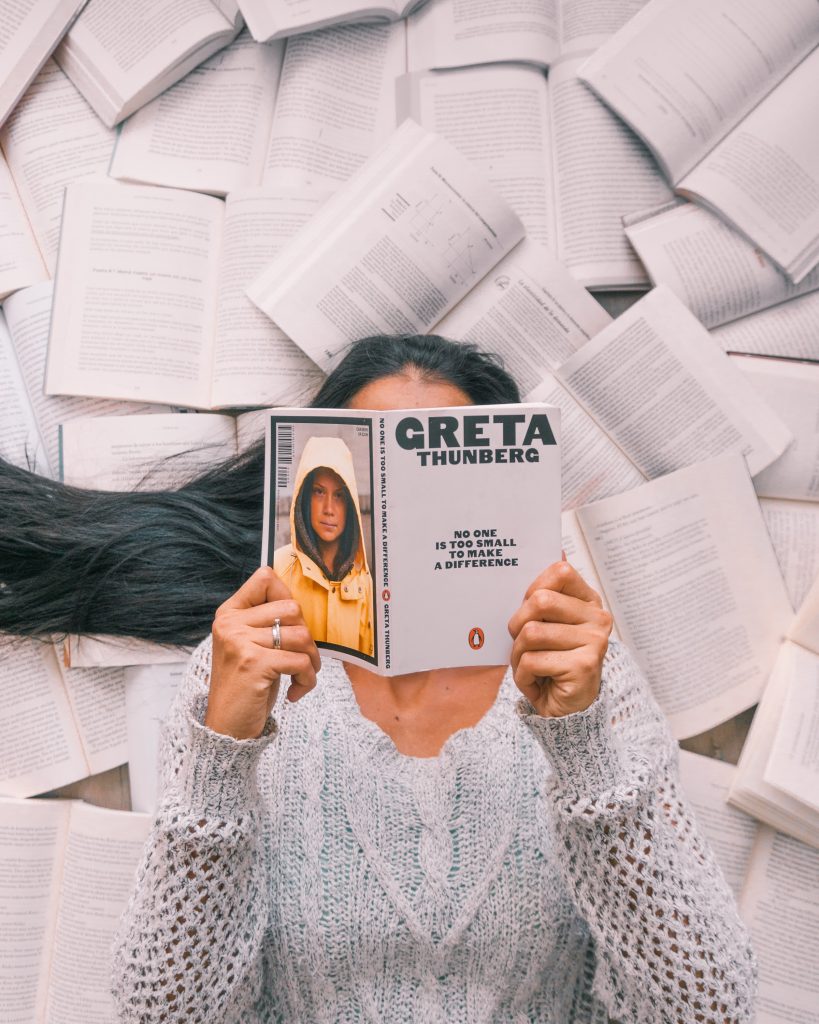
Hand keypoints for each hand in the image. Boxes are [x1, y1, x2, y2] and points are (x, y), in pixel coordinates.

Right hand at [205, 566, 320, 739]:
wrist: (227, 728)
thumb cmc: (247, 686)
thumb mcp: (250, 647)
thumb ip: (266, 622)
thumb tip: (297, 603)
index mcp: (229, 614)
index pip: (264, 577)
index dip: (286, 595)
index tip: (288, 624)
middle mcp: (231, 624)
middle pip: (292, 608)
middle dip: (307, 636)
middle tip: (301, 660)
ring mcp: (240, 642)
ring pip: (301, 636)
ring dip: (311, 661)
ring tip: (300, 676)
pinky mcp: (254, 663)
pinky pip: (301, 661)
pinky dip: (307, 679)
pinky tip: (295, 692)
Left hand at [507, 561, 611, 717]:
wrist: (565, 710)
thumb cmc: (550, 661)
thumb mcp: (546, 625)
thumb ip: (545, 595)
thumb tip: (548, 549)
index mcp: (588, 602)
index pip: (560, 571)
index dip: (533, 587)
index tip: (529, 607)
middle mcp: (597, 619)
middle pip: (540, 601)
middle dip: (517, 624)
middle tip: (521, 642)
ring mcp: (594, 642)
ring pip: (531, 634)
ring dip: (518, 655)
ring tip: (528, 666)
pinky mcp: (584, 666)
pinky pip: (533, 661)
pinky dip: (523, 675)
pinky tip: (536, 682)